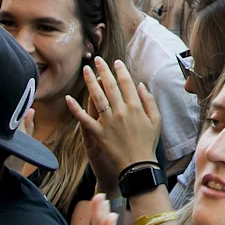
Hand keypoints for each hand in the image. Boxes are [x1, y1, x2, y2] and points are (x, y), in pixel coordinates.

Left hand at [66, 58, 163, 190]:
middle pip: (110, 86)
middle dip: (103, 70)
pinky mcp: (98, 132)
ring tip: (85, 70)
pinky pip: (84, 119)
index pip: (126, 83)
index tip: (115, 62)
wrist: (138, 165)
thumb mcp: (156, 120)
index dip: (120, 71)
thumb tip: (141, 85)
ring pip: (97, 98)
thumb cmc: (148, 142)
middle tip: (97, 60)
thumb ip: (150, 101)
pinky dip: (75, 108)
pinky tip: (68, 98)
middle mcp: (121, 111)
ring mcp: (108, 122)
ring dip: (89, 82)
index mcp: (136, 107)